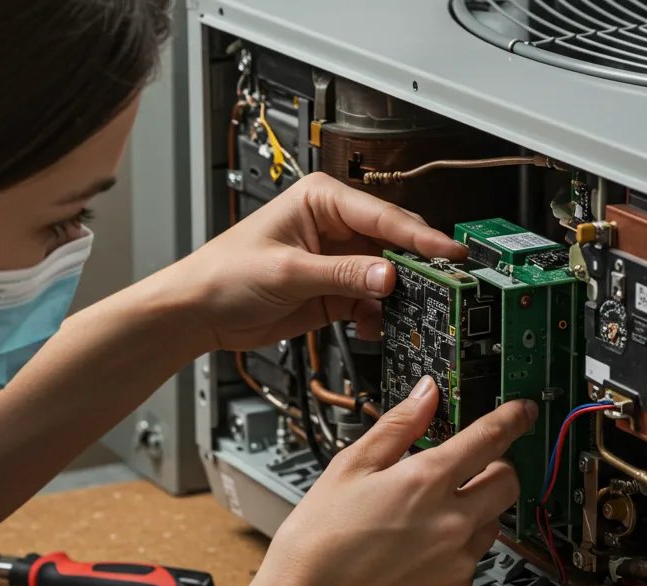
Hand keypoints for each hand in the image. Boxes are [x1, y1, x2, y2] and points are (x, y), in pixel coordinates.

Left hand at [169, 173, 465, 350]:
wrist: (199, 312)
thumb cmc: (225, 273)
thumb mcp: (289, 272)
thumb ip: (343, 274)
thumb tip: (389, 274)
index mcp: (321, 199)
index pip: (382, 214)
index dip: (419, 235)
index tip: (447, 253)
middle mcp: (334, 225)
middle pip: (393, 242)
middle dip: (415, 266)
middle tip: (443, 286)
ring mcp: (338, 259)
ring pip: (388, 274)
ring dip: (399, 295)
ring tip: (409, 312)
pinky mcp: (336, 290)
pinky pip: (373, 300)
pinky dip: (379, 314)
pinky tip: (375, 325)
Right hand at [238, 377, 537, 585]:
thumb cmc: (317, 543)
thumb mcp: (348, 468)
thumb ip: (396, 426)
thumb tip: (425, 395)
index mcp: (425, 482)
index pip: (489, 438)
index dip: (512, 419)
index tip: (521, 412)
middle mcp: (453, 522)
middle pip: (508, 482)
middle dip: (496, 468)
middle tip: (468, 470)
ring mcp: (458, 563)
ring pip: (491, 524)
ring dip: (475, 512)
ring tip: (424, 519)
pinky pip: (472, 563)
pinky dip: (455, 553)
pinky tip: (416, 555)